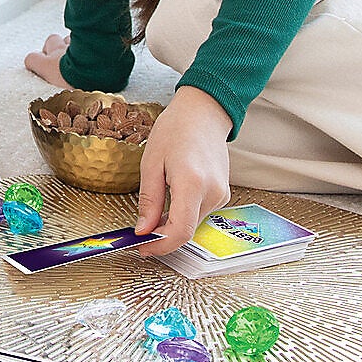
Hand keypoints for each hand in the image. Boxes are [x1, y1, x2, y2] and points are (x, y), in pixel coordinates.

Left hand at [134, 86, 232, 255]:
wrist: (203, 114)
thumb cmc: (176, 130)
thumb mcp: (151, 163)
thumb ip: (149, 201)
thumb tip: (143, 230)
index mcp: (193, 183)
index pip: (180, 231)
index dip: (160, 246)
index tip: (142, 247)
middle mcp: (212, 193)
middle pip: (186, 230)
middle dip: (161, 236)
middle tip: (139, 232)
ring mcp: (220, 194)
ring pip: (192, 223)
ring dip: (171, 224)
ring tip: (155, 206)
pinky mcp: (222, 194)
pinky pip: (198, 213)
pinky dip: (182, 213)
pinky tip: (170, 198)